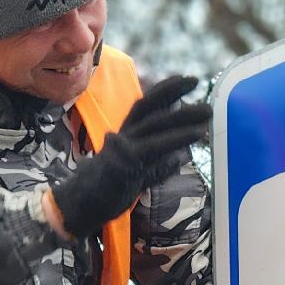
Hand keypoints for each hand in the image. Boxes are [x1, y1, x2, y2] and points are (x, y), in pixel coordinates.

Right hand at [50, 75, 210, 237]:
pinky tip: (188, 148)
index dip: (166, 90)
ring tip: (204, 121)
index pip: (146, 105)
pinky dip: (172, 149)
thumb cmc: (106, 188)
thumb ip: (155, 162)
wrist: (80, 205)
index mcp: (124, 133)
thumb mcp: (134, 170)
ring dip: (182, 125)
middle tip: (200, 87)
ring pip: (155, 131)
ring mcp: (123, 151)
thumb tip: (181, 157)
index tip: (187, 80)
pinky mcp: (125, 166)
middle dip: (176, 96)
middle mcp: (122, 136)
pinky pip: (153, 155)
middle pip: (151, 111)